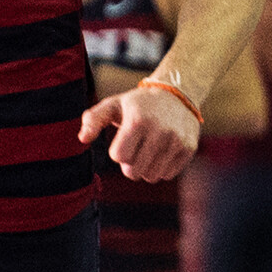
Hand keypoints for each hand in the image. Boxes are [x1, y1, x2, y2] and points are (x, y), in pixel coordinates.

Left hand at [78, 85, 199, 182]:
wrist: (177, 95)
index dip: (117, 152)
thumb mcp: (114, 105)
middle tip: (136, 147)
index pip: (119, 156)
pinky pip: (168, 175)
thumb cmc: (138, 104)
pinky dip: (162, 167)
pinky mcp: (189, 149)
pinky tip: (163, 150)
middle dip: (130, 163)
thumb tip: (82, 138)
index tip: (124, 139)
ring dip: (146, 167)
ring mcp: (176, 141)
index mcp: (138, 120)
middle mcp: (159, 131)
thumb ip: (93, 119)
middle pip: (134, 172)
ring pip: (151, 176)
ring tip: (149, 149)